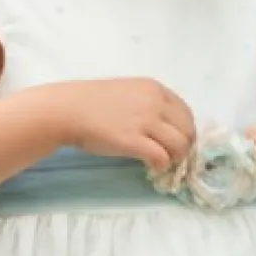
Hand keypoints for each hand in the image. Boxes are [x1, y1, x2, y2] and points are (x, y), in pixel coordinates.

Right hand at [63, 77, 195, 173]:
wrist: (67, 109)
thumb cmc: (92, 102)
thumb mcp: (127, 92)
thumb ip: (148, 104)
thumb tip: (164, 128)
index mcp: (154, 88)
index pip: (186, 113)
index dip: (185, 131)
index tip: (175, 142)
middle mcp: (154, 102)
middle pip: (188, 130)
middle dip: (184, 147)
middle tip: (172, 157)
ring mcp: (144, 120)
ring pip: (180, 145)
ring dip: (175, 158)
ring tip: (163, 163)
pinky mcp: (132, 140)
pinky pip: (161, 157)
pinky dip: (161, 166)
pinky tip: (152, 167)